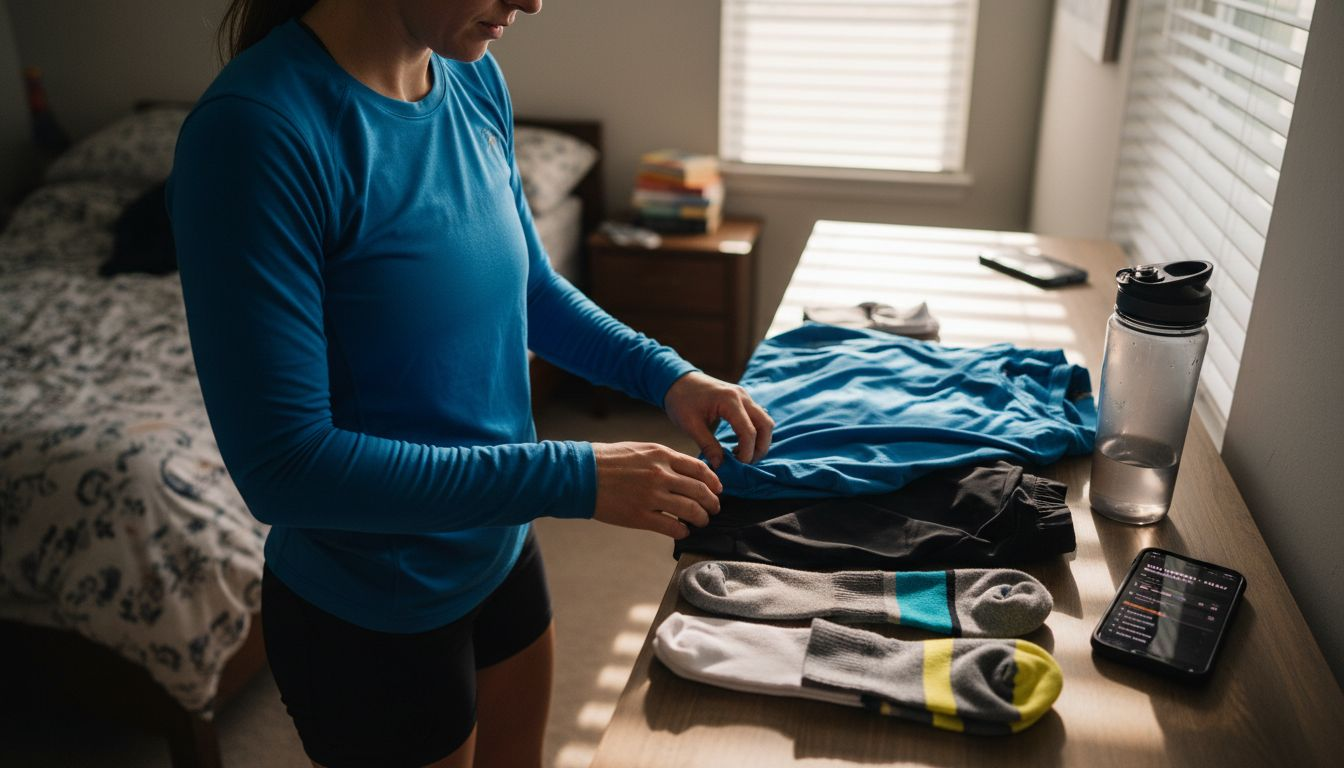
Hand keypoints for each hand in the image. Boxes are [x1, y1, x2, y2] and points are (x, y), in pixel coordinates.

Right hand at [592, 442, 723, 538]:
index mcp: (662, 455)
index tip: (717, 489)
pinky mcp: (640, 516)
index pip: (699, 469)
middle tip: (714, 509)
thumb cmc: (609, 460)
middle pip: (700, 491)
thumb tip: (686, 472)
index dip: (713, 482)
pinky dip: (682, 531)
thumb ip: (664, 459)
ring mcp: (651, 496)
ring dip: (701, 518)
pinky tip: (683, 531)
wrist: (582, 474)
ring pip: (691, 510)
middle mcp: (661, 475)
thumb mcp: (641, 449)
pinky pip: (672, 526)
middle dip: (712, 503)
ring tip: (701, 521)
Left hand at [663, 371, 773, 468]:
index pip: (749, 431)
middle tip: (745, 463)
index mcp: (729, 400)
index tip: (737, 466)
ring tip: (742, 455)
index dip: (746, 453)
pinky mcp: (743, 398)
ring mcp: (744, 396)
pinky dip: (756, 432)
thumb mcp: (690, 425)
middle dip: (760, 448)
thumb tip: (720, 465)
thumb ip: (708, 446)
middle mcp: (742, 396)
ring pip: (765, 421)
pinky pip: (758, 417)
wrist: (676, 380)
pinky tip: (740, 444)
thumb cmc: (681, 401)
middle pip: (765, 425)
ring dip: (760, 440)